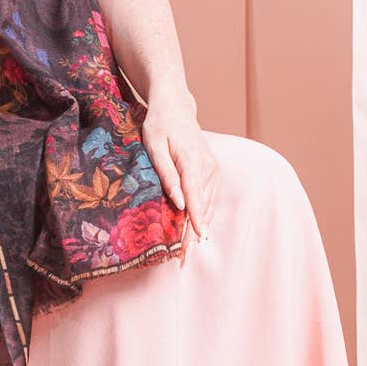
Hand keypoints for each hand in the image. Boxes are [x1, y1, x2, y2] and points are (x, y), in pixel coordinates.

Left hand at [139, 93, 219, 242]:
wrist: (176, 108)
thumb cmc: (159, 125)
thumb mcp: (154, 146)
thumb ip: (166, 173)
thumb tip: (177, 202)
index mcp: (192, 160)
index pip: (196, 195)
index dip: (197, 219)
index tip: (198, 239)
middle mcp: (207, 166)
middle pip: (202, 205)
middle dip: (194, 231)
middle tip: (183, 257)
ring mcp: (212, 169)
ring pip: (208, 204)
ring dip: (199, 227)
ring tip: (187, 252)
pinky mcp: (212, 172)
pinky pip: (208, 198)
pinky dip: (202, 215)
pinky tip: (194, 232)